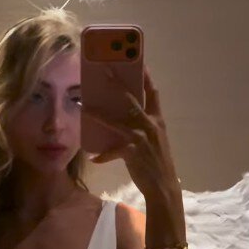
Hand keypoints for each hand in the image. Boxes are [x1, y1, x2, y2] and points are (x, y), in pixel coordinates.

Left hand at [83, 64, 180, 199]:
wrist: (164, 187)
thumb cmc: (157, 163)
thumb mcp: (154, 141)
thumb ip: (142, 127)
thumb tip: (122, 118)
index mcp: (158, 120)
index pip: (153, 92)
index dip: (146, 76)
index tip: (139, 61)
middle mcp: (151, 125)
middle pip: (132, 99)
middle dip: (117, 84)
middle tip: (104, 70)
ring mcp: (142, 137)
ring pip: (116, 121)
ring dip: (99, 114)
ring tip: (85, 108)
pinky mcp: (133, 152)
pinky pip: (112, 151)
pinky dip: (102, 155)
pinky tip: (94, 158)